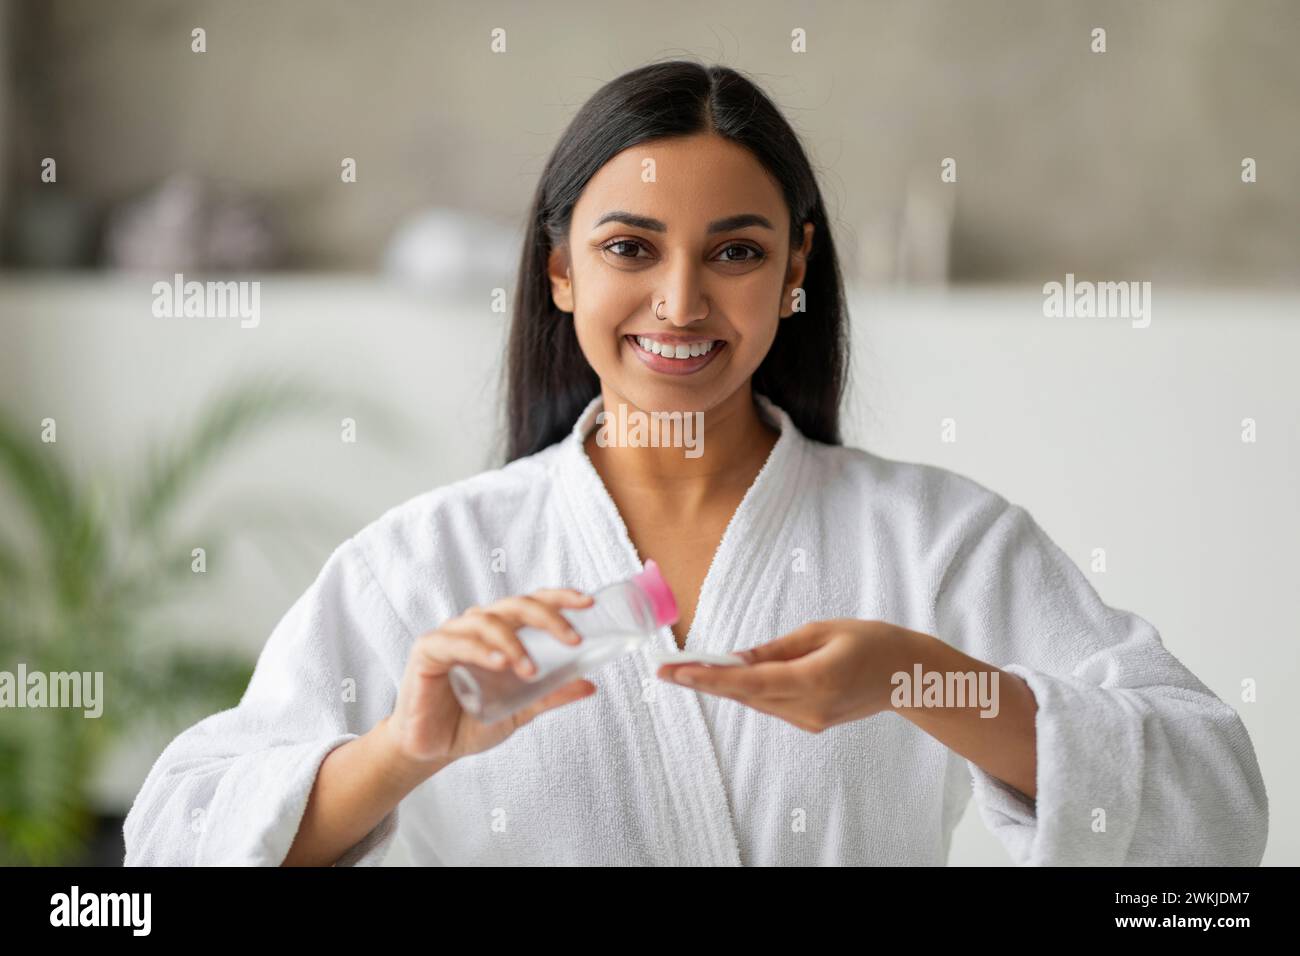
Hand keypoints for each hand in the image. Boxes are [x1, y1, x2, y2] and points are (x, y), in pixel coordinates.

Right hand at [386, 588, 597, 765]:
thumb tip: (590, 684)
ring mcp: (451, 635)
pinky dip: (480, 651)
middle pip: (514, 606)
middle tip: (573, 639)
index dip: (559, 598)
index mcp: (500, 632)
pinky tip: (500, 664)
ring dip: (514, 643)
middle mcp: (476, 626)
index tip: (588, 603)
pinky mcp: (427, 651)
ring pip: (486, 621)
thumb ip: (551, 694)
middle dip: (547, 617)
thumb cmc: (470, 721)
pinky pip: (455, 643)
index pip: (531, 603)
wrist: (432, 749)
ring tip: (531, 670)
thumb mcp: (520, 709)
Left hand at [655, 618, 925, 732]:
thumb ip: (776, 648)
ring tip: (686, 669)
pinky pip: (770, 705)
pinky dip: (747, 691)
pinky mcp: (811, 723)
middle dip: (704, 682)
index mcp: (815, 680)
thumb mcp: (822, 631)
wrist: (908, 676)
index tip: (676, 672)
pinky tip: (727, 677)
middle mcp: (809, 708)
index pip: (750, 683)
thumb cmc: (871, 642)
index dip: (709, 678)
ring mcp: (810, 721)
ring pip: (755, 702)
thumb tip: (735, 658)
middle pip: (745, 696)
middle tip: (665, 669)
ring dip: (722, 686)